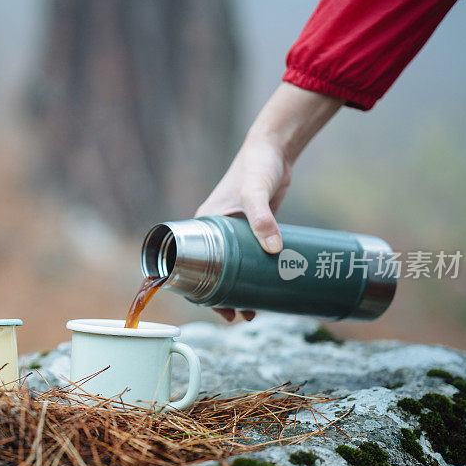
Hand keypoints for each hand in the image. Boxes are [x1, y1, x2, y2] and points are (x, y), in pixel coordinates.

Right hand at [195, 83, 343, 322]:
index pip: (191, 264)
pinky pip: (249, 260)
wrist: (274, 148)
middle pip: (212, 273)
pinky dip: (253, 277)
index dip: (199, 290)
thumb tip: (274, 249)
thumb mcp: (256, 193)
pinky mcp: (252, 230)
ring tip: (252, 313)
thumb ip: (263, 219)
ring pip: (231, 270)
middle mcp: (214, 232)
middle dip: (222, 297)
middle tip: (239, 316)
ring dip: (239, 291)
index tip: (215, 307)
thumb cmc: (256, 166)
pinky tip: (266, 290)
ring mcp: (233, 233)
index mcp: (204, 225)